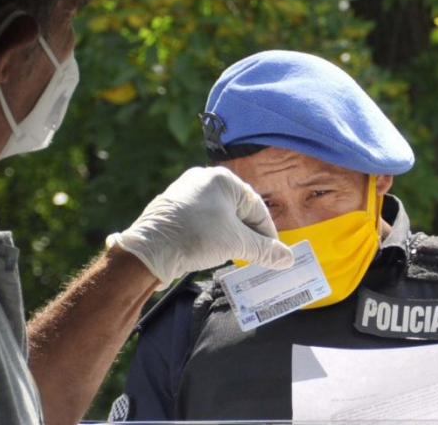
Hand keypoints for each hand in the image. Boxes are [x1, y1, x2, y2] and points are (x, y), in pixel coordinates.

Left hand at [106, 166, 294, 288]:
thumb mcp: (236, 244)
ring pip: (220, 216)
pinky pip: (202, 219)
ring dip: (231, 236)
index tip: (275, 255)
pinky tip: (213, 250)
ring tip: (235, 256)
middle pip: (238, 210)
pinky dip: (213, 235)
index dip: (268, 234)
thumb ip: (265, 250)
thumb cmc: (196, 239)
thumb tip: (288, 259)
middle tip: (256, 258)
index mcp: (222, 179)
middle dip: (249, 235)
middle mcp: (203, 179)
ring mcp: (185, 192)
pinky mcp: (173, 207)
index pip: (256, 207)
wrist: (149, 251)